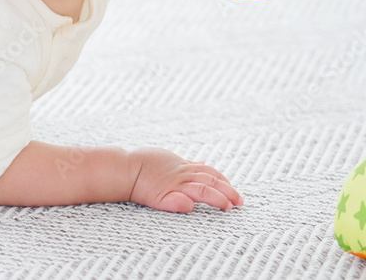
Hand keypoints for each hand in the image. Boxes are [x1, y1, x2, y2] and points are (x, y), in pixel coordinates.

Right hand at [127, 147, 243, 212]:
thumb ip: (187, 164)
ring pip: (200, 190)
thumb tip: (202, 163)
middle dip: (228, 192)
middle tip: (240, 202)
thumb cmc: (145, 163)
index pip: (210, 173)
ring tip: (227, 207)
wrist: (124, 168)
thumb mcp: (170, 159)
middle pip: (210, 182)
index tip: (234, 191)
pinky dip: (183, 203)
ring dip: (216, 198)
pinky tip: (191, 207)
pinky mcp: (159, 197)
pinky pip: (174, 200)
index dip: (225, 181)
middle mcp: (181, 176)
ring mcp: (172, 186)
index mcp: (184, 167)